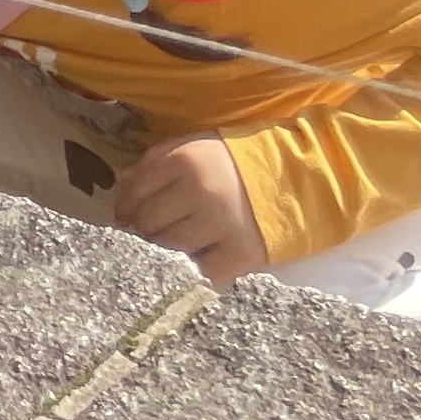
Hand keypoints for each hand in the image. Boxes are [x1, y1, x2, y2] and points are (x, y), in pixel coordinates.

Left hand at [112, 137, 268, 283]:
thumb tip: (120, 186)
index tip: (127, 215)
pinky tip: (193, 261)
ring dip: (163, 250)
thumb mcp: (197, 146)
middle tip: (150, 232)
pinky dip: (191, 271)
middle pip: (148, 222)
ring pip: (168, 247)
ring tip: (171, 246)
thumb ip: (157, 161)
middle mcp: (200, 192)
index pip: (135, 191)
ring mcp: (220, 225)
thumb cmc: (239, 163)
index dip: (125, 206)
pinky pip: (199, 272)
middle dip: (143, 229)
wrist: (300, 178)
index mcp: (186, 161)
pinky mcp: (240, 254)